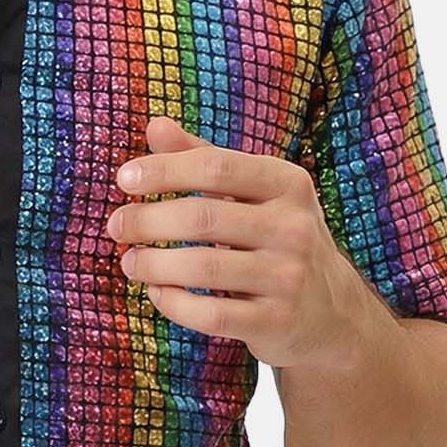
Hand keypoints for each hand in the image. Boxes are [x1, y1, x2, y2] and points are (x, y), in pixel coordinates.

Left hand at [104, 114, 368, 371]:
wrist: (330, 311)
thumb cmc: (276, 238)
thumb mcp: (252, 193)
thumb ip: (204, 160)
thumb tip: (156, 126)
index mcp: (287, 183)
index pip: (215, 167)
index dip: (163, 170)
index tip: (124, 180)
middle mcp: (293, 227)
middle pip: (201, 218)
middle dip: (147, 221)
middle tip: (116, 227)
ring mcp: (288, 276)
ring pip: (202, 268)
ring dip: (153, 265)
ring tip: (130, 262)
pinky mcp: (276, 320)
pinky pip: (210, 313)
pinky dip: (173, 302)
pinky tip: (157, 292)